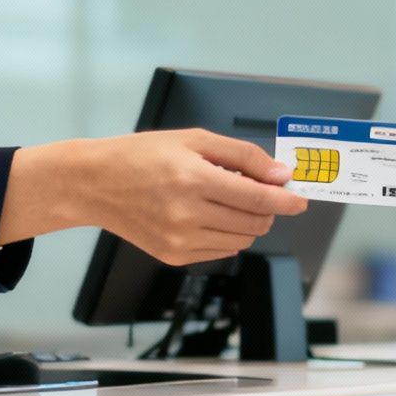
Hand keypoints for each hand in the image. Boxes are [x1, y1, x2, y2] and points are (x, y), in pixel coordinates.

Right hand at [85, 129, 309, 265]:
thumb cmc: (141, 156)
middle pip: (254, 221)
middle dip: (267, 208)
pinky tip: (211, 215)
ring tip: (229, 199)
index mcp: (193, 179)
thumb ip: (242, 155)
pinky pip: (221, 251)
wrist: (94, 183)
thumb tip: (280, 174)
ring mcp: (179, 239)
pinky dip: (228, 235)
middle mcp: (187, 214)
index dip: (286, 199)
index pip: (258, 198)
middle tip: (261, 191)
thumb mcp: (193, 140)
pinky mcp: (173, 256)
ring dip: (249, 222)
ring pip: (241, 239)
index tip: (301, 199)